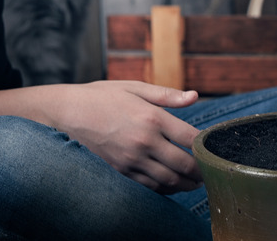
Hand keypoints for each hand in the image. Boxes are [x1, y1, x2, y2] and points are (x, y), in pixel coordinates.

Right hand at [52, 81, 202, 194]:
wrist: (64, 113)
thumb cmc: (101, 97)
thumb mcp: (135, 88)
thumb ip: (168, 95)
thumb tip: (194, 96)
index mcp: (152, 118)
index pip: (190, 138)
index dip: (205, 145)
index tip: (211, 147)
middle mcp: (144, 141)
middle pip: (183, 164)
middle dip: (201, 171)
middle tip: (210, 172)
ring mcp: (131, 159)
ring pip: (168, 180)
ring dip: (186, 183)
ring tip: (196, 182)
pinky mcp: (120, 171)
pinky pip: (149, 186)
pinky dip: (165, 188)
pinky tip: (172, 185)